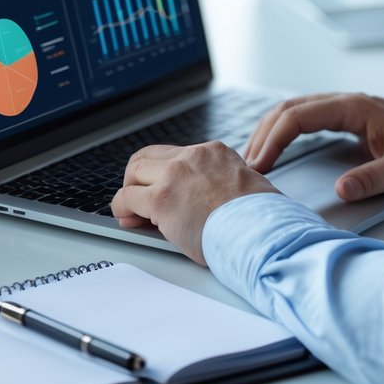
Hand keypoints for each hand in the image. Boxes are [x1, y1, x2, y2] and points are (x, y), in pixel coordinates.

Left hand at [111, 141, 279, 264]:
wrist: (261, 230)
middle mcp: (192, 158)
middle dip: (138, 176)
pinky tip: (127, 220)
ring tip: (131, 211)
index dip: (163, 173)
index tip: (161, 188)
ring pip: (134, 172)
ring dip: (129, 191)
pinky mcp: (161, 200)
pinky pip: (126, 198)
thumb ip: (224, 185)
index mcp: (214, 153)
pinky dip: (122, 209)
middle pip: (149, 156)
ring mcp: (174, 176)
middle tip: (137, 196)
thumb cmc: (261, 218)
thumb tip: (210, 202)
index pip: (177, 155)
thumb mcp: (247, 187)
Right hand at [243, 93, 383, 201]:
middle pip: (288, 109)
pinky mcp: (346, 118)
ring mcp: (344, 108)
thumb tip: (341, 190)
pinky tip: (277, 149)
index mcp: (355, 108)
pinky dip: (284, 132)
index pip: (299, 115)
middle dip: (263, 134)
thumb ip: (374, 179)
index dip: (274, 139)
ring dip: (270, 131)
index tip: (260, 163)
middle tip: (247, 166)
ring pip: (293, 110)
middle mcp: (346, 103)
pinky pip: (305, 118)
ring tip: (254, 159)